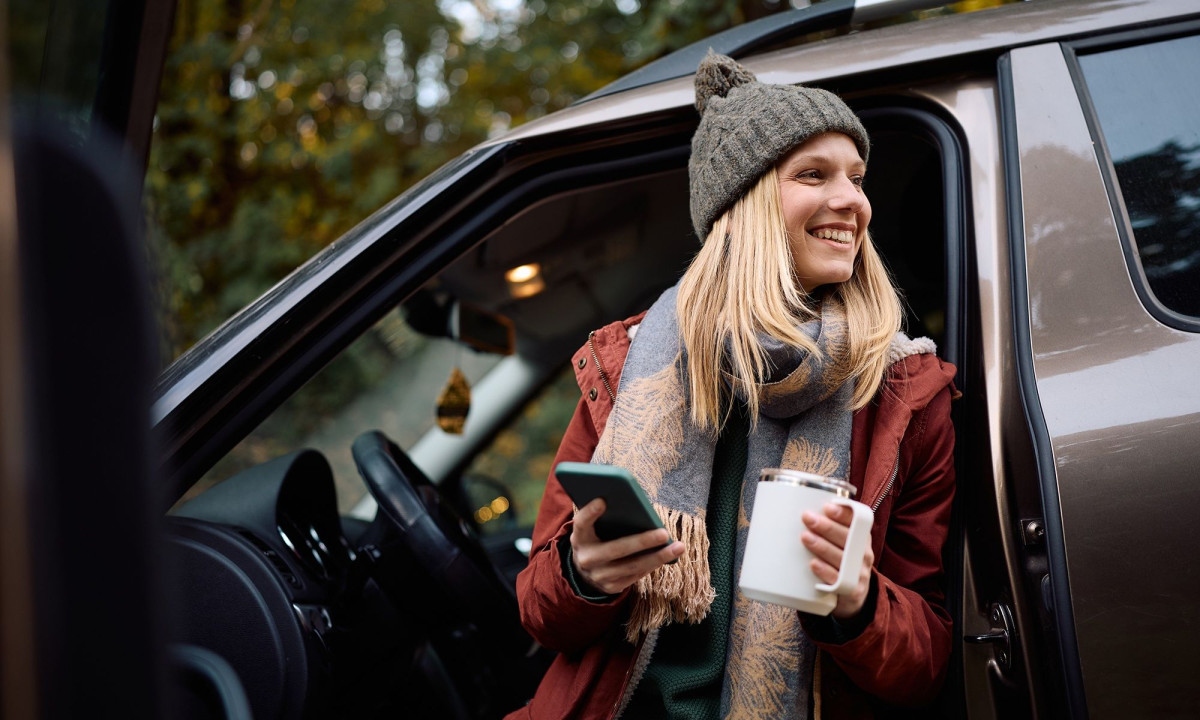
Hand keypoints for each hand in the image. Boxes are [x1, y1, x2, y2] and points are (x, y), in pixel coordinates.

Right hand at [570, 498, 684, 594]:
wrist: (586, 572)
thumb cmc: (597, 539)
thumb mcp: (593, 529)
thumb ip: (606, 518)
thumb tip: (635, 506)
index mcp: (579, 537)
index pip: (581, 523)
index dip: (590, 513)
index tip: (602, 500)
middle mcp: (586, 558)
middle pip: (616, 549)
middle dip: (642, 541)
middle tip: (664, 533)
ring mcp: (599, 576)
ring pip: (632, 566)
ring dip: (658, 556)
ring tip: (678, 547)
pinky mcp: (611, 587)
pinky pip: (637, 575)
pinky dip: (654, 563)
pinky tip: (670, 555)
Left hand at [802, 503, 874, 619]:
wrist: (854, 596)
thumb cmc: (842, 563)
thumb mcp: (842, 544)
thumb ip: (829, 528)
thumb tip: (802, 508)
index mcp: (862, 538)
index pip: (858, 522)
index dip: (844, 514)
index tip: (827, 507)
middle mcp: (863, 554)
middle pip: (848, 538)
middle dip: (827, 527)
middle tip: (807, 518)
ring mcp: (859, 573)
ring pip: (842, 557)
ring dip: (822, 546)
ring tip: (805, 537)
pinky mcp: (852, 591)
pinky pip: (839, 580)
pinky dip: (825, 571)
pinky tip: (813, 563)